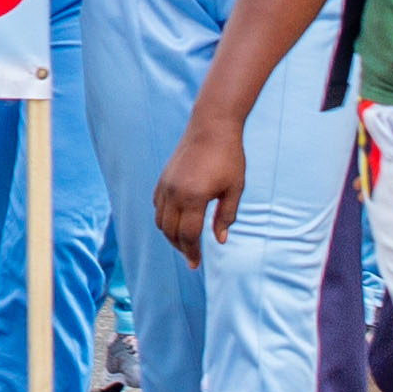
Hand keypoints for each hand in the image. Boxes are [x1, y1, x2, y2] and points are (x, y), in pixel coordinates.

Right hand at [150, 111, 248, 260]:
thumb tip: (220, 240)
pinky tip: (177, 222)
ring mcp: (165, 185)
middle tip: (192, 258)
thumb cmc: (229, 157)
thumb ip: (226, 216)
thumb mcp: (235, 189)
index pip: (188, 235)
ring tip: (185, 242)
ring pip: (160, 220)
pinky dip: (164, 219)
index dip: (192, 253)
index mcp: (194, 197)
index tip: (196, 265)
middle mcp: (175, 193)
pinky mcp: (163, 178)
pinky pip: (157, 206)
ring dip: (171, 235)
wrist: (211, 126)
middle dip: (181, 248)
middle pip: (171, 232)